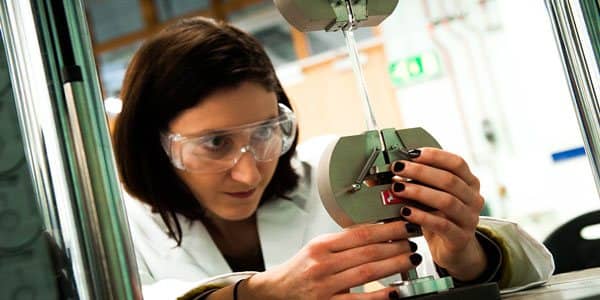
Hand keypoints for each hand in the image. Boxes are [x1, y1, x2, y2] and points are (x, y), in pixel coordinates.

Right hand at [245, 221, 419, 299]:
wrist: (276, 292)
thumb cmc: (298, 270)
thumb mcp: (316, 248)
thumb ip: (342, 242)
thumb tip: (376, 232)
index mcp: (320, 245)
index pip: (360, 233)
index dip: (386, 228)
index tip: (402, 225)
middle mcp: (322, 264)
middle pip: (367, 251)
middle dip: (395, 244)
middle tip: (412, 240)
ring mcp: (325, 286)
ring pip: (367, 272)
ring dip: (394, 264)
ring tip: (410, 258)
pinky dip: (379, 294)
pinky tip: (395, 290)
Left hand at [390, 147, 486, 280]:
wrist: (453, 249)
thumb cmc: (439, 217)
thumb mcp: (431, 195)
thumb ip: (417, 181)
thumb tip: (388, 168)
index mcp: (470, 183)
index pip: (457, 163)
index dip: (435, 156)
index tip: (412, 153)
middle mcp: (473, 199)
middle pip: (449, 180)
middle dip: (421, 171)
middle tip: (398, 168)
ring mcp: (469, 219)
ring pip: (446, 201)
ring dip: (419, 192)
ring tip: (398, 188)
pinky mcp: (460, 237)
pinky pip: (441, 224)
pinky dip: (421, 216)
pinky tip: (405, 211)